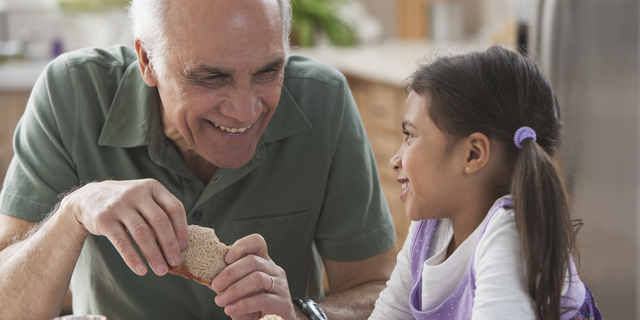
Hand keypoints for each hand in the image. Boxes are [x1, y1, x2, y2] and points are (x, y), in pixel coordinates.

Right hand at [61, 179, 188, 275]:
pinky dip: (132, 258)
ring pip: (142, 233)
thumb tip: (178, 244)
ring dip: (153, 255)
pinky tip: (141, 270)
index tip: (184, 247)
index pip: (174, 207)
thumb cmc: (126, 203)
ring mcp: (119, 205)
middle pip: (160, 221)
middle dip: (170, 245)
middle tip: (176, 262)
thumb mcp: (144, 198)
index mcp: (152, 187)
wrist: (88, 198)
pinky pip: (121, 242)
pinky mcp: (104, 219)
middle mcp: (136, 193)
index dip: (181, 228)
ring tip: (160, 270)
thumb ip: (161, 213)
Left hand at [211, 234, 295, 319]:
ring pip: (257, 279)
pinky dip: (243, 304)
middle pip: (253, 261)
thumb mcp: (240, 290)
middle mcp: (274, 270)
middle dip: (231, 273)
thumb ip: (229, 282)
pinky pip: (263, 300)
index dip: (241, 246)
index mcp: (263, 262)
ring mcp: (281, 286)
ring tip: (220, 301)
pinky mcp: (283, 303)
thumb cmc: (253, 306)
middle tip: (216, 285)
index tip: (225, 258)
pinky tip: (231, 310)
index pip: (257, 242)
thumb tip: (208, 276)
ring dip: (235, 289)